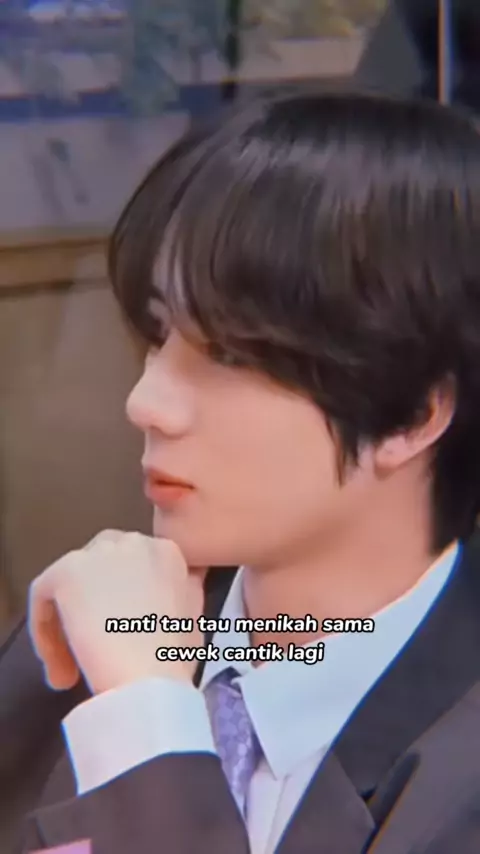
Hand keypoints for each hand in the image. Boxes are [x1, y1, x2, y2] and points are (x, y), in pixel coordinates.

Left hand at [28, 531, 204, 693]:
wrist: (150, 680)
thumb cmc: (173, 662)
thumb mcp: (193, 619)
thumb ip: (179, 594)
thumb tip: (165, 595)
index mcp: (167, 552)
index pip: (134, 568)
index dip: (122, 604)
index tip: (121, 638)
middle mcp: (134, 542)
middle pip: (100, 568)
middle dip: (93, 604)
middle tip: (95, 648)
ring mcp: (99, 554)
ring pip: (71, 582)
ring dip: (67, 622)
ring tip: (73, 667)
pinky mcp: (67, 571)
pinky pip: (43, 595)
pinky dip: (44, 630)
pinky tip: (58, 667)